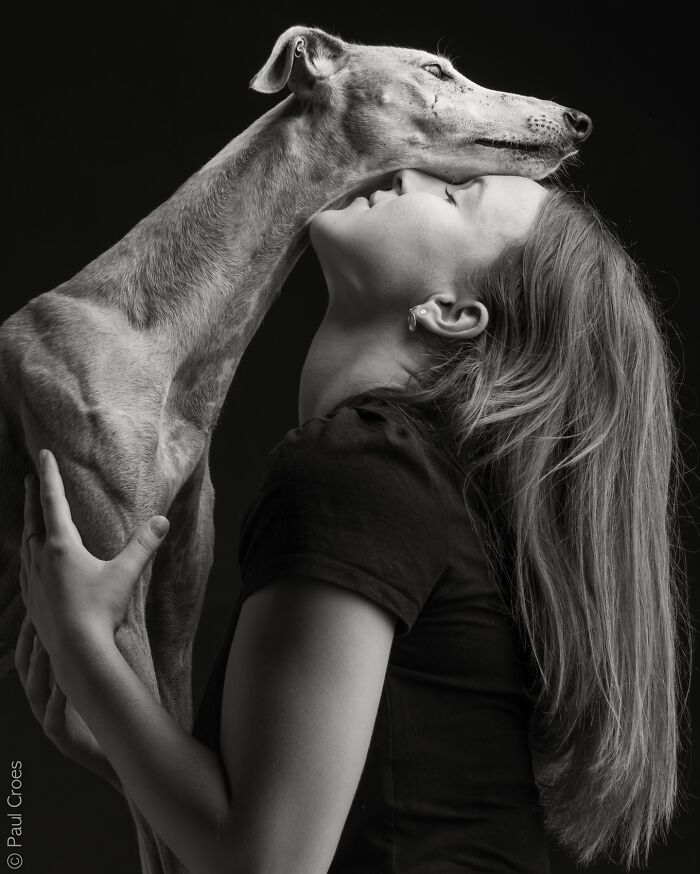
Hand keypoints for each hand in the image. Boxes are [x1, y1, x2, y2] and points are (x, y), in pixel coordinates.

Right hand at [14, 612, 122, 793]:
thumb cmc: (105, 712)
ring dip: (39, 669)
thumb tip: (97, 619)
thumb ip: (88, 655)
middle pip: (26, 671)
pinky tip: (62, 688)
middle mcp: (43, 704)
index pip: (30, 658)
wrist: (117, 751)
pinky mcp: (62, 740)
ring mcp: (49, 722)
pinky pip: (52, 720)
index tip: (33, 611)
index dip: (28, 636)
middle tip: (33, 621)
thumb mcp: (91, 680)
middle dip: (28, 645)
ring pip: (35, 693)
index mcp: (47, 688)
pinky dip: (56, 702)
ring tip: (45, 648)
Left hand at [20, 448, 169, 666]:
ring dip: (28, 527)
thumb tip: (163, 520)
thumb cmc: (99, 611)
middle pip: (33, 519)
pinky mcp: (31, 600)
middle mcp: (41, 559)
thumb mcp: (125, 574)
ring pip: (25, 545)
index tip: (43, 454)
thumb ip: (144, 545)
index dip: (49, 475)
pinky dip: (26, 556)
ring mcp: (33, 580)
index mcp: (61, 545)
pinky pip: (25, 569)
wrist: (75, 651)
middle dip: (33, 496)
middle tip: (31, 478)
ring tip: (31, 520)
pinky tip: (31, 562)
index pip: (53, 500)